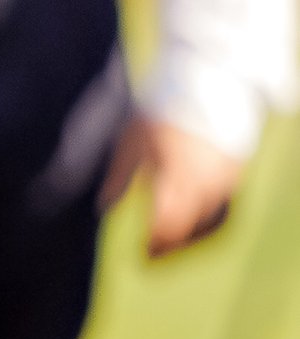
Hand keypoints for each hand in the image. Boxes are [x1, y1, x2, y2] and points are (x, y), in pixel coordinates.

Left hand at [104, 110, 243, 256]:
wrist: (211, 83)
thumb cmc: (164, 108)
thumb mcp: (133, 138)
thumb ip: (120, 174)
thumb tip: (104, 206)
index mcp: (174, 175)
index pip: (166, 225)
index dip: (155, 244)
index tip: (143, 255)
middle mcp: (202, 180)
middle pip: (186, 227)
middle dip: (169, 243)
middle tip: (153, 255)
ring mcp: (222, 176)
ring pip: (204, 217)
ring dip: (186, 228)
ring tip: (168, 235)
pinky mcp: (234, 170)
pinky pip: (219, 201)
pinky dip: (203, 210)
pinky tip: (189, 212)